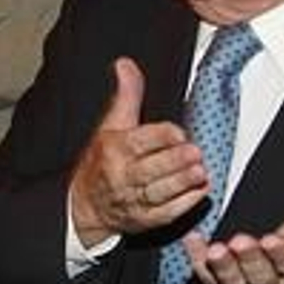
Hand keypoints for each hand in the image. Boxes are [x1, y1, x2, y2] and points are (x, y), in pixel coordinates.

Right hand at [69, 58, 208, 246]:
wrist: (84, 205)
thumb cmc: (100, 161)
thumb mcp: (109, 125)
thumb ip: (126, 95)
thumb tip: (126, 64)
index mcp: (114, 150)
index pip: (139, 142)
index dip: (161, 136)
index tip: (178, 132)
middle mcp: (122, 176)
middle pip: (150, 169)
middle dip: (173, 161)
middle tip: (195, 152)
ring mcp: (133, 200)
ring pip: (159, 192)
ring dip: (181, 183)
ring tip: (199, 172)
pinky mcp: (145, 219)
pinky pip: (165, 213)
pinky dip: (184, 203)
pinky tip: (199, 191)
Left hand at [184, 188, 283, 283]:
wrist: (282, 275)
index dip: (282, 254)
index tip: (274, 240)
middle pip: (261, 277)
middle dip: (250, 261)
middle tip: (239, 243)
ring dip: (223, 268)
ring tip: (215, 249)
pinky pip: (206, 279)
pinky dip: (196, 262)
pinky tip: (191, 241)